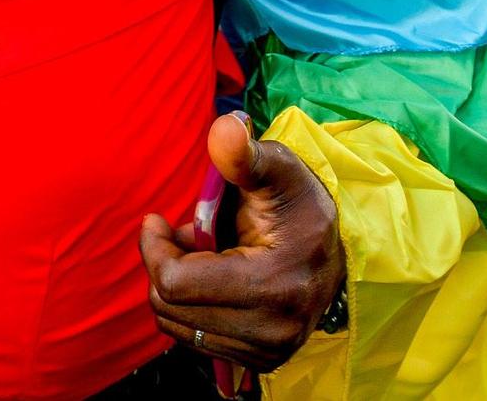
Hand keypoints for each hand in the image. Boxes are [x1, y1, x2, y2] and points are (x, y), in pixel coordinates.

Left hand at [138, 112, 343, 373]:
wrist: (332, 249)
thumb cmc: (297, 203)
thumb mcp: (276, 169)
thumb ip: (244, 154)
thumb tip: (225, 126)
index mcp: (273, 285)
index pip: (173, 282)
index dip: (153, 246)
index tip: (158, 218)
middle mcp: (272, 330)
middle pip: (168, 305)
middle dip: (165, 263)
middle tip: (187, 234)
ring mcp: (268, 351)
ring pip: (175, 324)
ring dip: (176, 286)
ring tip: (203, 255)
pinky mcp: (261, 360)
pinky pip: (191, 338)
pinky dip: (190, 306)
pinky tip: (212, 279)